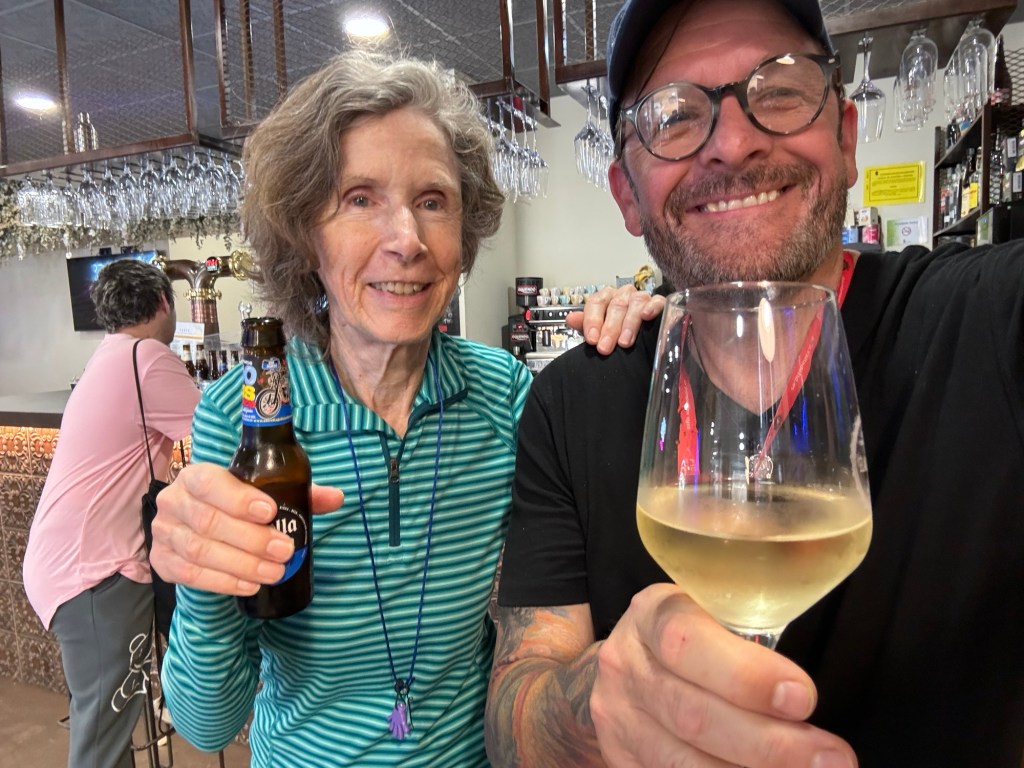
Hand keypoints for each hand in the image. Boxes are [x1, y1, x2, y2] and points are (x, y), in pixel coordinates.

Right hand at [150, 462, 343, 595]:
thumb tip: (336, 497)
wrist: (196, 525)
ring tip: (274, 572)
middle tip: (284, 550)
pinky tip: (249, 584)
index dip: (239, 498)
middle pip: (208, 522)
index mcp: (196, 476)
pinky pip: (190, 575)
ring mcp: (164, 533)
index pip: (210, 483)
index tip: (270, 511)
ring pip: (200, 551)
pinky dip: (222, 581)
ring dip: (241, 564)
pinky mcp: (162, 561)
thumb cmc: (235, 504)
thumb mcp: (263, 493)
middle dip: (251, 539)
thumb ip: (299, 492)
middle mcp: (173, 501)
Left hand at [568, 285, 665, 354]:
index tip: (592, 340)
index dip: (592, 321)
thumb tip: (571, 319)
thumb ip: (585, 326)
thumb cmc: (618, 334)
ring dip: (629, 323)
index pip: (596, 302)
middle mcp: (623, 295)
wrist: (642, 339)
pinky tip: (647, 316)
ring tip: (624, 342)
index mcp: (606, 298)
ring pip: (635, 303)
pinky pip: (657, 301)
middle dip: (609, 328)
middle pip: (615, 305)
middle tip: (605, 347)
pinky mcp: (659, 303)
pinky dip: (652, 307)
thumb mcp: (599, 332)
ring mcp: (642, 298)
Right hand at [590, 584, 856, 767]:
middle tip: (831, 757)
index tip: (802, 697)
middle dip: (770, 743)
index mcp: (653, 615)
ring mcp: (620, 720)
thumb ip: (754, 629)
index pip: (687, 642)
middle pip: (693, 714)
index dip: (746, 676)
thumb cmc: (690, 637)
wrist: (629, 668)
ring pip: (684, 763)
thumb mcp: (709, 610)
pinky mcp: (624, 761)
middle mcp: (627, 667)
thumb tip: (813, 647)